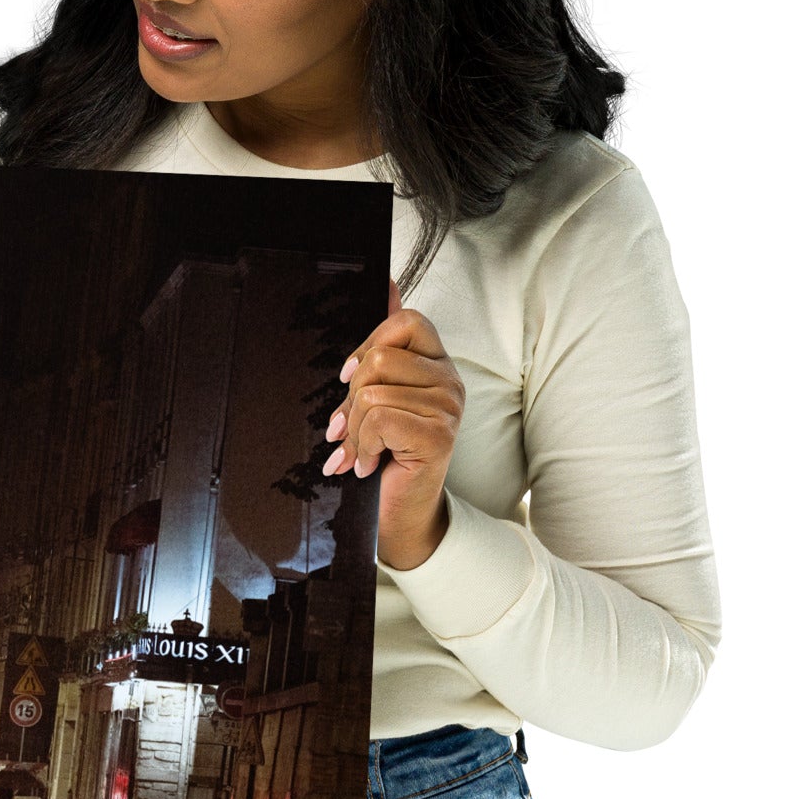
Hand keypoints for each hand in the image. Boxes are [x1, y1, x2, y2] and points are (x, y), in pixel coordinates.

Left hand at [321, 280, 463, 570]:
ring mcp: (448, 408)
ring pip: (374, 392)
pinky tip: (368, 463)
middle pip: (381, 358)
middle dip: (352, 398)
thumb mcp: (377, 396)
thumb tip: (388, 284)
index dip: (369, 344)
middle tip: (348, 428)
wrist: (398, 514)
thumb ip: (383, 346)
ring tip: (359, 451)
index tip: (349, 378)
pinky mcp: (438, 435)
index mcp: (436, 365)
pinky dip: (362, 445)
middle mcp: (450, 381)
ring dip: (355, 429)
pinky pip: (380, 418)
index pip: (407, 321)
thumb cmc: (386, 455)